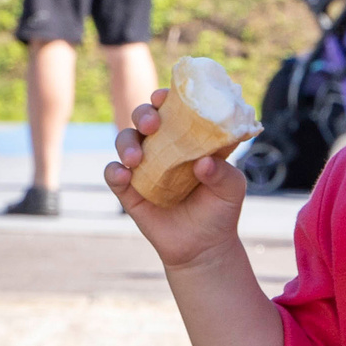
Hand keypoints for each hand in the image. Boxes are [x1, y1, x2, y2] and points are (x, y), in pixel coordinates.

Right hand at [105, 88, 247, 272]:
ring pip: (124, 141)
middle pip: (143, 118)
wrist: (203, 248)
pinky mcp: (129, 190)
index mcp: (187, 138)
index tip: (164, 97)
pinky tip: (124, 175)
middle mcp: (162, 147)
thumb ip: (223, 173)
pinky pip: (113, 174)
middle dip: (144, 114)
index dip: (165, 98)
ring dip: (126, 143)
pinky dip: (115, 171)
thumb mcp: (231, 189)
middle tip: (152, 125)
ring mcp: (143, 167)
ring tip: (135, 159)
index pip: (173, 109)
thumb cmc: (220, 210)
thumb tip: (203, 162)